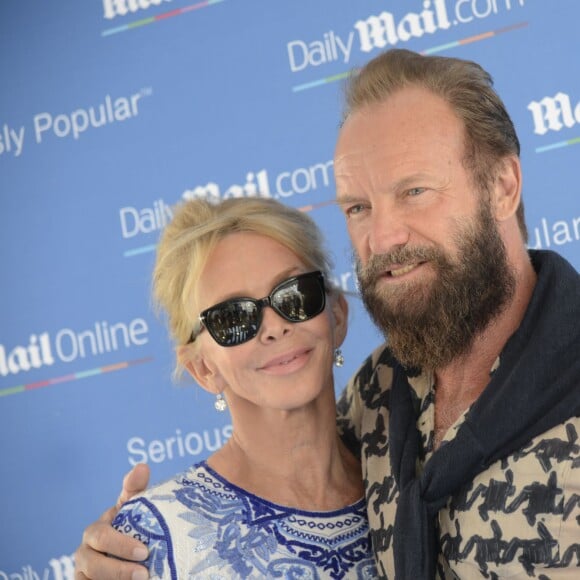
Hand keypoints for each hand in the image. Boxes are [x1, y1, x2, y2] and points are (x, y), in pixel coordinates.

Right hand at [75, 463, 150, 579]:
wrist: (126, 554)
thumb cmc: (131, 526)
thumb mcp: (134, 508)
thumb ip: (135, 489)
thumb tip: (142, 466)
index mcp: (96, 531)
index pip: (102, 537)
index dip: (121, 545)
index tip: (145, 551)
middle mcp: (85, 553)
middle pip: (95, 564)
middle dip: (119, 569)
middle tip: (144, 572)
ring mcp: (83, 573)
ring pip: (90, 579)